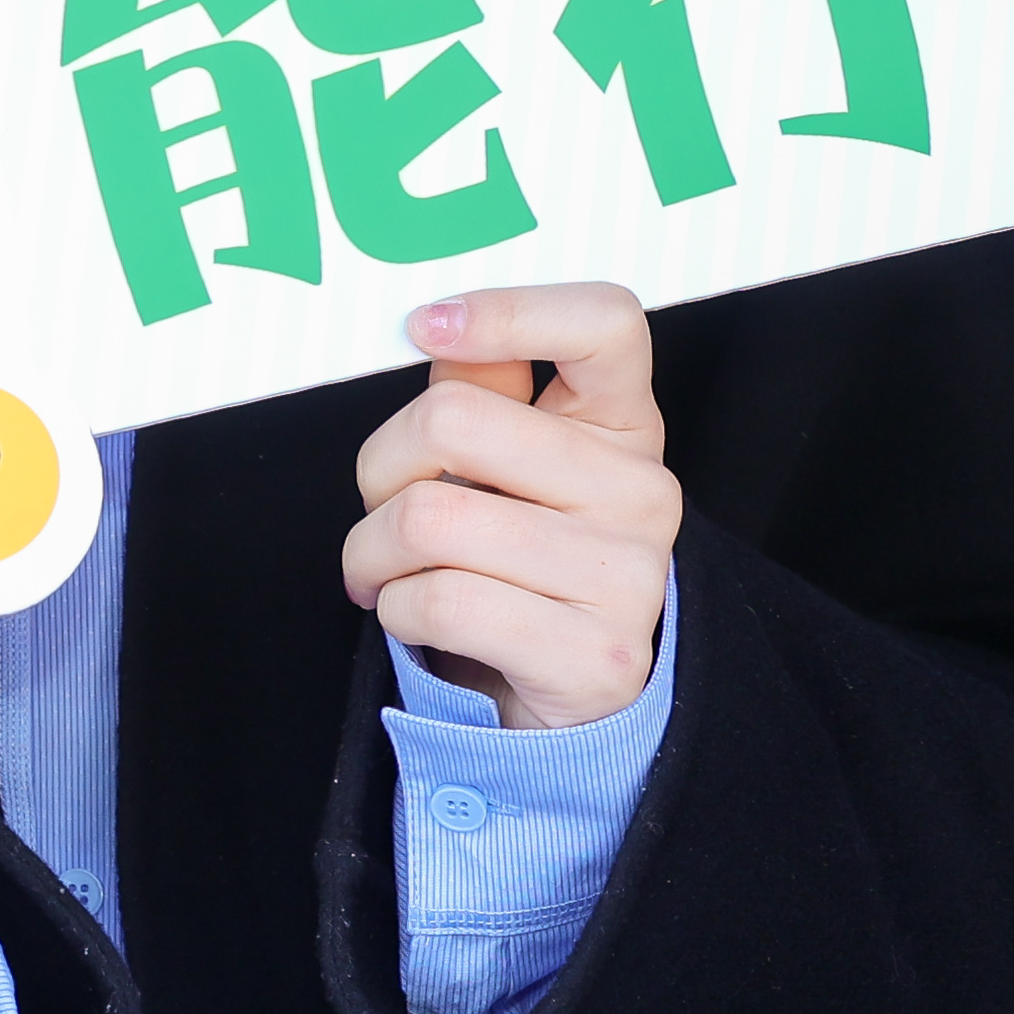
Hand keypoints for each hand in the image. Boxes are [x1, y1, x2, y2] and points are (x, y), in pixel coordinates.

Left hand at [343, 282, 679, 730]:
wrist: (562, 703)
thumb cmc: (514, 564)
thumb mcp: (506, 469)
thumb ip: (481, 394)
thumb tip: (440, 329)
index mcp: (623, 424)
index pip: (605, 323)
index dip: (508, 310)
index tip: (425, 326)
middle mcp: (642, 491)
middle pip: (453, 417)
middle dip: (379, 466)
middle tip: (379, 504)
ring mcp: (629, 576)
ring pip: (429, 520)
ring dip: (371, 550)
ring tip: (383, 569)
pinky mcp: (596, 657)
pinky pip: (442, 603)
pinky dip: (395, 609)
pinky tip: (413, 615)